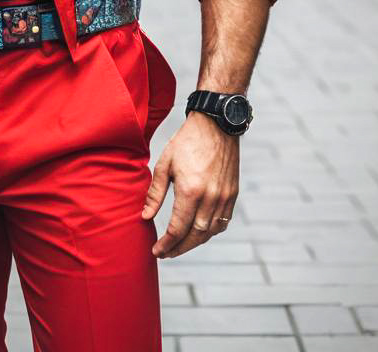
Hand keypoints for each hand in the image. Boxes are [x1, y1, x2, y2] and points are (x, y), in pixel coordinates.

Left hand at [141, 110, 238, 257]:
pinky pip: (222, 222)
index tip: (156, 251)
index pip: (177, 229)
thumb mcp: (164, 164)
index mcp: (190, 191)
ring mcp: (224, 197)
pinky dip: (210, 232)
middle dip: (178, 249)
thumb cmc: (186, 142)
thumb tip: (145, 217)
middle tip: (165, 253)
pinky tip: (199, 232)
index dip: (165, 244)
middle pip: (194, 236)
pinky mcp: (233, 194)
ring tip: (179, 245)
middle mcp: (210, 198)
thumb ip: (155, 193)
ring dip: (194, 243)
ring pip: (209, 232)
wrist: (215, 125)